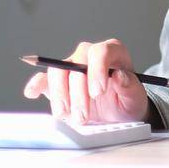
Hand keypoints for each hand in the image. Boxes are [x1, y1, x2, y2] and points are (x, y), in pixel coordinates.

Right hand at [22, 39, 149, 124]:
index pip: (100, 51)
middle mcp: (89, 56)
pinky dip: (36, 84)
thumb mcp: (136, 97)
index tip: (97, 92)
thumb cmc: (128, 101)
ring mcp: (72, 68)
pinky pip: (43, 79)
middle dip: (78, 92)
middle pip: (76, 64)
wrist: (119, 114)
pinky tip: (32, 93)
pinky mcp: (58, 83)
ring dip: (60, 95)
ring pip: (58, 71)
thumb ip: (130, 86)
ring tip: (67, 115)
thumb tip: (119, 75)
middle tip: (83, 116)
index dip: (97, 70)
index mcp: (112, 52)